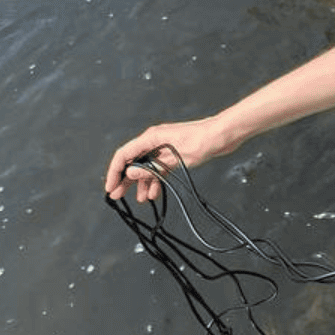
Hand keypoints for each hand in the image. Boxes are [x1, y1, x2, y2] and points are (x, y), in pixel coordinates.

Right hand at [103, 117, 236, 202]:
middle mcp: (154, 141)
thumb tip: (130, 173)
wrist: (223, 135)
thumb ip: (152, 167)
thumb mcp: (175, 158)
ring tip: (140, 199)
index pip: (124, 154)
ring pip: (146, 167)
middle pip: (132, 161)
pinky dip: (155, 180)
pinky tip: (154, 192)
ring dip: (141, 182)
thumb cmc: (203, 141)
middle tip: (117, 196)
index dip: (114, 171)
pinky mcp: (173, 153)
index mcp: (151, 137)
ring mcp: (163, 147)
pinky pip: (158, 168)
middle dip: (125, 179)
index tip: (111, 187)